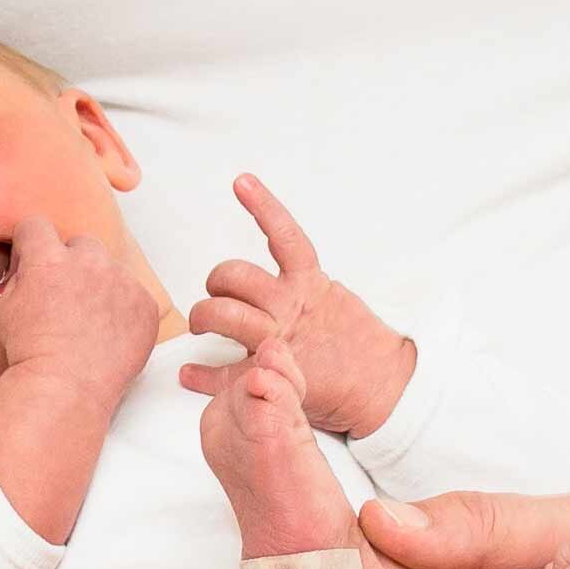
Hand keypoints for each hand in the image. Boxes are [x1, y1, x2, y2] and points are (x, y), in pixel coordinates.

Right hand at [0, 215, 159, 401]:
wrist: (64, 389)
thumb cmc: (32, 355)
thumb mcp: (6, 308)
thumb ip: (20, 276)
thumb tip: (29, 265)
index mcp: (49, 259)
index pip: (36, 226)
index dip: (31, 244)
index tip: (33, 259)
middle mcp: (88, 263)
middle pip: (80, 243)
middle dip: (70, 263)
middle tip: (65, 296)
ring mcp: (121, 282)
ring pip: (110, 269)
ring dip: (100, 284)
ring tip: (88, 320)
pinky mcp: (145, 304)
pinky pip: (134, 294)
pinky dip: (124, 309)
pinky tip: (108, 333)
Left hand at [178, 176, 415, 438]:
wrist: (381, 386)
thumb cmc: (357, 346)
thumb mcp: (333, 301)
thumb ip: (302, 286)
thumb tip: (276, 276)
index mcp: (309, 285)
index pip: (285, 236)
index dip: (263, 206)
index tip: (242, 182)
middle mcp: (291, 307)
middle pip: (236, 277)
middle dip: (217, 282)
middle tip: (216, 294)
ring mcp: (280, 339)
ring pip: (225, 315)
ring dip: (205, 316)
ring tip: (202, 325)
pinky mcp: (272, 372)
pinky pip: (226, 372)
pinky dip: (202, 374)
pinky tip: (188, 373)